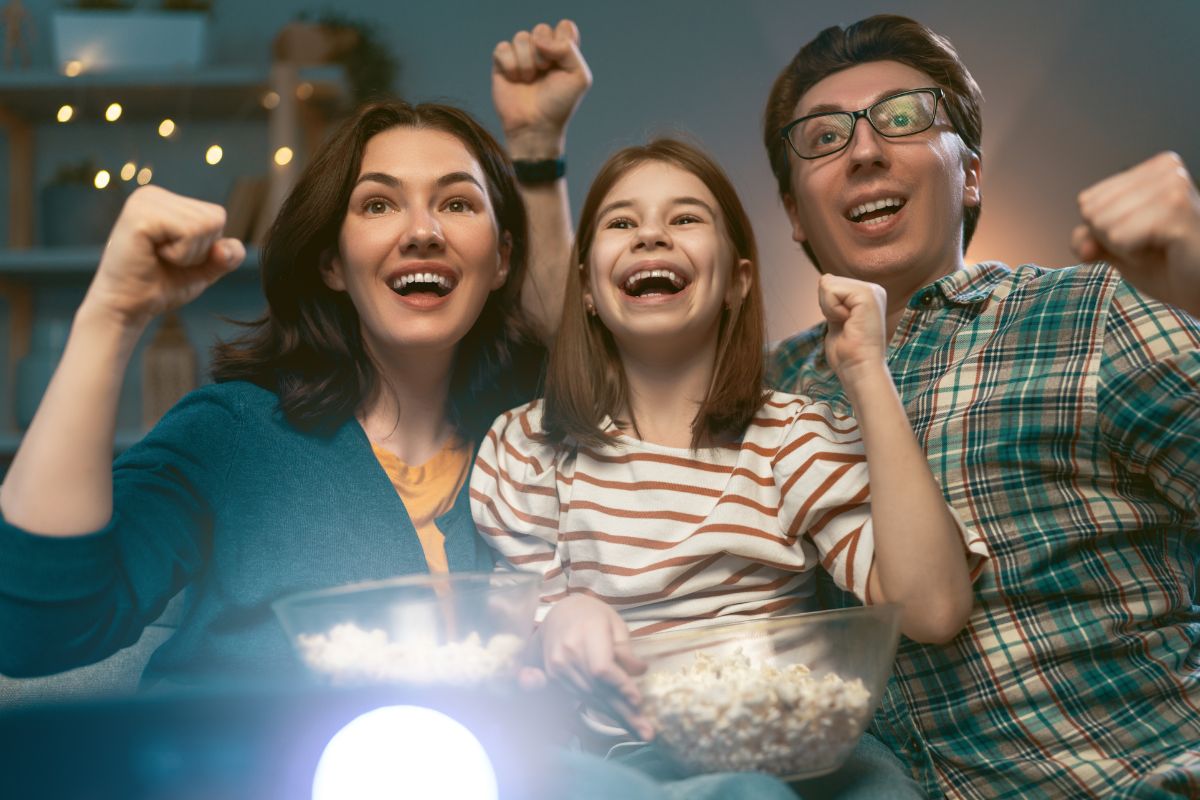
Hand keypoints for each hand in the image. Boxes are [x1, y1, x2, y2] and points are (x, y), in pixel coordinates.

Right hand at [83, 186, 244, 328]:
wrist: (126, 308)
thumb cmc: (160, 286)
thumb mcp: (203, 270)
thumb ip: (226, 256)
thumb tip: (230, 248)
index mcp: (166, 200)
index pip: (217, 216)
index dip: (206, 247)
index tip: (174, 257)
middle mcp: (153, 194)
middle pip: (215, 218)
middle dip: (198, 251)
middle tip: (165, 260)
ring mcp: (144, 201)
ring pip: (205, 225)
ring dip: (188, 254)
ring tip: (158, 258)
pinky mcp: (140, 215)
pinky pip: (189, 232)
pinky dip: (180, 255)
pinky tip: (152, 256)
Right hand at [491, 19, 591, 157]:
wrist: (535, 126)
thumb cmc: (559, 105)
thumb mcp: (578, 77)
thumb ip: (568, 49)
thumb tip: (540, 40)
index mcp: (562, 52)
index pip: (564, 27)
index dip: (562, 40)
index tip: (562, 61)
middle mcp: (542, 51)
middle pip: (541, 29)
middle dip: (544, 52)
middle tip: (545, 72)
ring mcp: (521, 57)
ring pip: (521, 37)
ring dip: (527, 61)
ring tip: (529, 80)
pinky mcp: (502, 65)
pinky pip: (503, 48)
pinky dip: (510, 65)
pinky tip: (515, 80)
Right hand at [539, 594, 651, 739]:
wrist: (558, 614)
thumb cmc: (592, 615)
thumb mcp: (614, 622)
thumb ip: (625, 648)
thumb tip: (640, 671)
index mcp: (586, 634)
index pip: (601, 668)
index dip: (620, 686)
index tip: (638, 701)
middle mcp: (567, 654)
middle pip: (598, 689)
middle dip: (624, 713)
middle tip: (647, 734)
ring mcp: (558, 668)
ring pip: (591, 698)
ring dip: (616, 716)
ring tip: (640, 731)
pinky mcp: (555, 678)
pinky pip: (582, 697)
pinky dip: (603, 709)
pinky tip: (621, 719)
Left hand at [818, 274, 888, 381]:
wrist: (858, 369)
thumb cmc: (847, 353)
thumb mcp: (836, 319)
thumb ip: (833, 301)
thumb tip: (825, 278)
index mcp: (867, 295)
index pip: (830, 284)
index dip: (827, 306)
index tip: (843, 324)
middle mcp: (873, 289)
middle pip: (828, 281)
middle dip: (827, 306)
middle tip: (845, 325)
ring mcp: (872, 290)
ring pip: (828, 284)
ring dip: (829, 308)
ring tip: (847, 324)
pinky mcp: (867, 295)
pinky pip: (831, 291)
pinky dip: (832, 309)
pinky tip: (847, 322)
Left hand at [1072, 151, 1199, 316]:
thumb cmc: (1167, 265)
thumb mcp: (1116, 249)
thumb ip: (1089, 238)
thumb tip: (1081, 245)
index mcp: (1153, 169)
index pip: (1087, 201)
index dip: (1106, 232)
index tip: (1143, 236)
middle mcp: (1166, 169)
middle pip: (1092, 212)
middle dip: (1113, 241)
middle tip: (1153, 245)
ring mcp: (1173, 186)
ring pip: (1103, 225)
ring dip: (1126, 249)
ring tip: (1162, 247)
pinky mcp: (1177, 210)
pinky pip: (1118, 238)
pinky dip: (1134, 255)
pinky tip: (1167, 252)